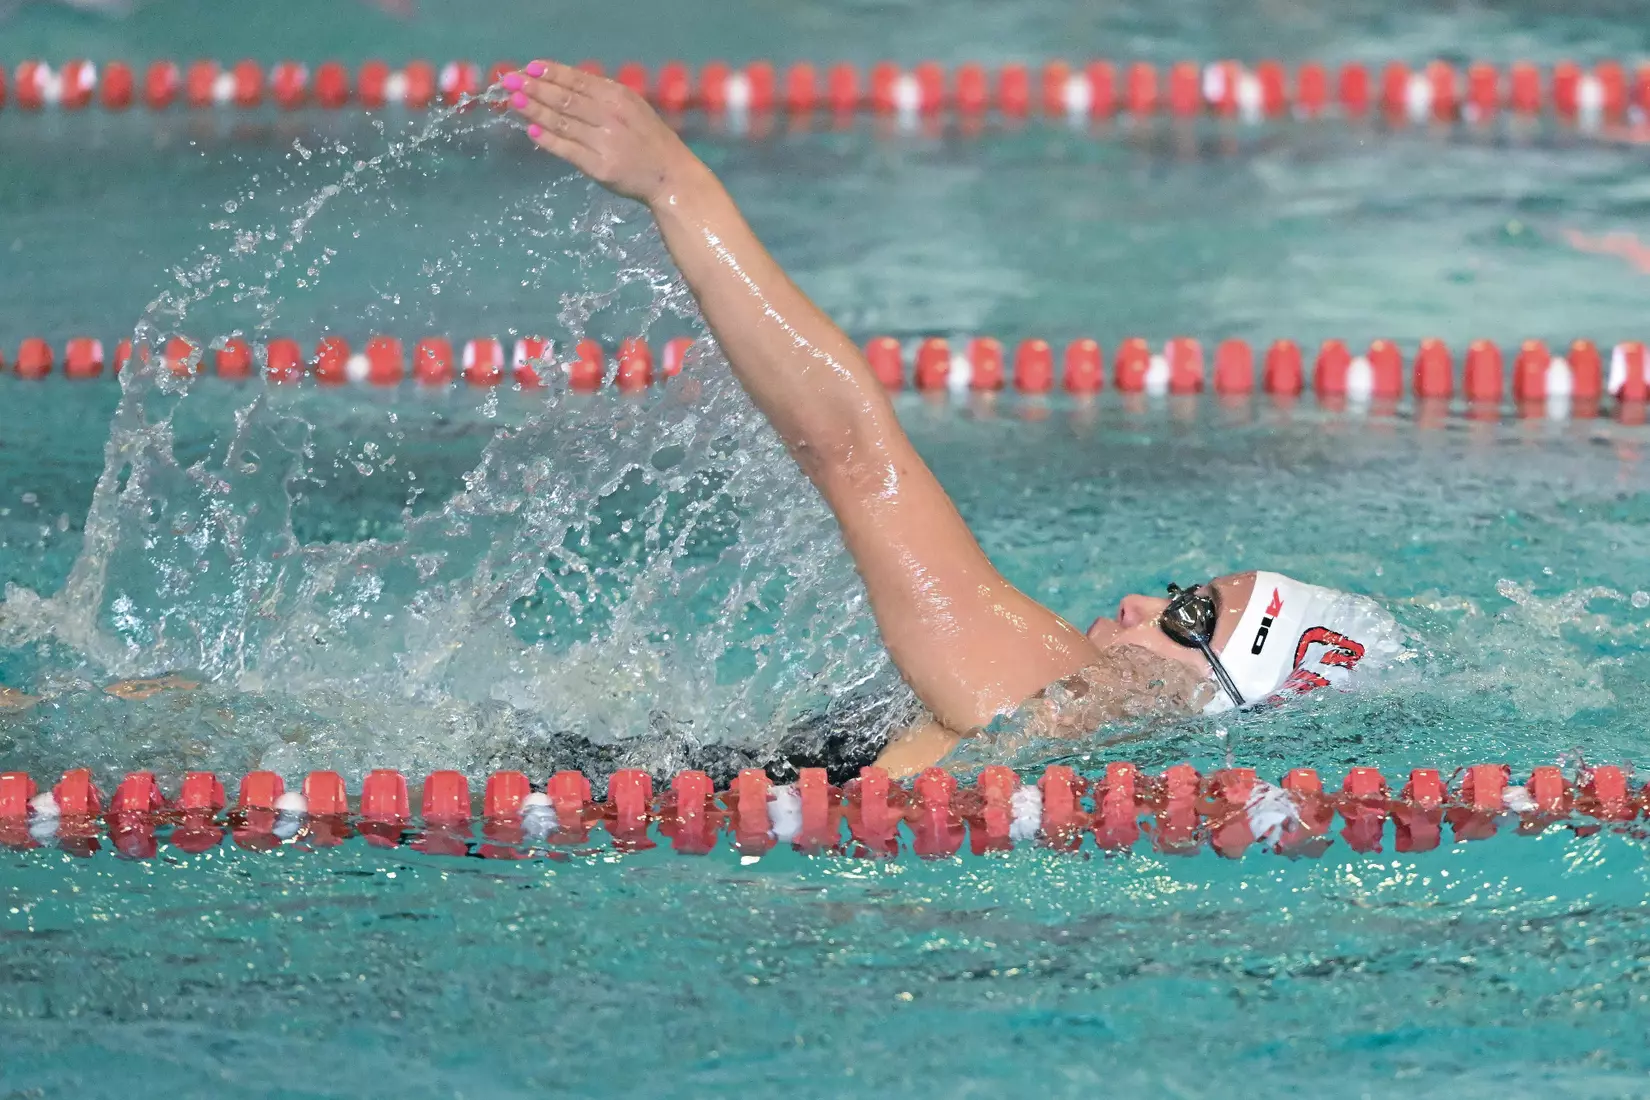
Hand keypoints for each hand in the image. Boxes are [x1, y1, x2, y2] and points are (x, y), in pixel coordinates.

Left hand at [504, 60, 699, 206]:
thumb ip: (603, 98)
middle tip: (510, 80)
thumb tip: (564, 86)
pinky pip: (569, 151)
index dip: (551, 73)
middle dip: (535, 88)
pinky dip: (549, 140)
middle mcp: (611, 117)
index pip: (578, 81)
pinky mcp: (600, 167)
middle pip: (566, 99)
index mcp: (619, 98)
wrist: (671, 177)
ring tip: (514, 101)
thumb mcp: (632, 109)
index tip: (529, 67)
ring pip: (563, 123)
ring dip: (535, 110)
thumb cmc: (649, 141)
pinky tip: (533, 131)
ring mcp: (605, 142)